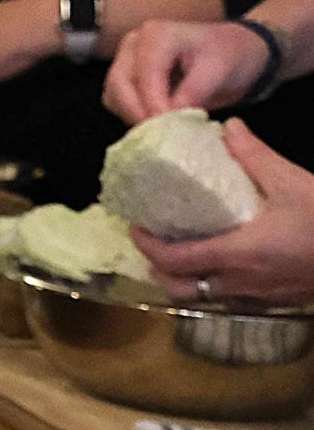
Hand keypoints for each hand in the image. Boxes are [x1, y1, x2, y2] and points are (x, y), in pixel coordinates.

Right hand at [105, 19, 273, 124]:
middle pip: (119, 85)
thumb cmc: (231, 56)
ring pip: (114, 95)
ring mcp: (126, 60)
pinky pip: (117, 102)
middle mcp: (133, 44)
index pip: (145, 75)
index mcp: (157, 35)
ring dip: (133, 116)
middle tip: (161, 137)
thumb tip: (169, 119)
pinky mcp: (126, 77)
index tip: (169, 131)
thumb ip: (193, 93)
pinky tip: (156, 124)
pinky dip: (132, 116)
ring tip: (161, 132)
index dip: (153, 104)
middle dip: (138, 113)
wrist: (235, 52)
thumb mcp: (219, 71)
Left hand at [130, 121, 313, 304]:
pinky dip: (212, 286)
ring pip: (203, 297)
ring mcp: (258, 297)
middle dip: (157, 267)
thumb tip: (228, 127)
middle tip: (152, 240)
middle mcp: (239, 282)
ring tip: (180, 252)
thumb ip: (255, 156)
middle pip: (179, 287)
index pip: (174, 259)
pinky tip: (219, 264)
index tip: (135, 225)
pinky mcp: (276, 301)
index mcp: (237, 254)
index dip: (147, 245)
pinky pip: (230, 300)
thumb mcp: (294, 183)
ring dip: (184, 280)